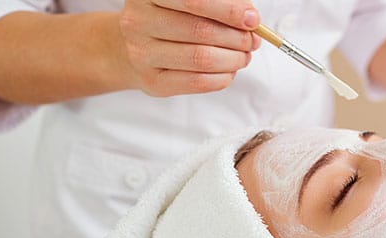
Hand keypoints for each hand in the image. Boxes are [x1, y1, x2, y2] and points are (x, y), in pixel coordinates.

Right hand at [117, 0, 261, 95]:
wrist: (132, 46)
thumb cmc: (171, 18)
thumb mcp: (188, 2)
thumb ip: (219, 4)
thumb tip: (251, 19)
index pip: (195, 1)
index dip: (229, 11)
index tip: (252, 19)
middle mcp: (139, 21)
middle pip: (202, 31)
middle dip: (237, 38)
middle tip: (252, 40)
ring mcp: (142, 54)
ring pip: (202, 59)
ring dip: (234, 59)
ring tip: (243, 55)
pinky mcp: (152, 81)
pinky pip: (198, 82)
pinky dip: (223, 77)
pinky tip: (229, 70)